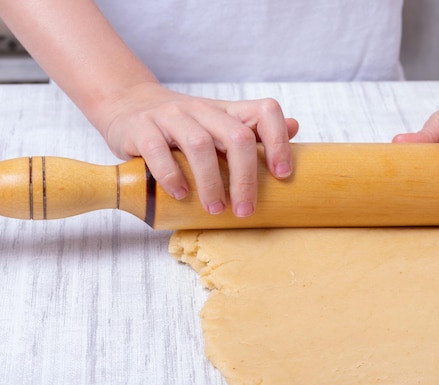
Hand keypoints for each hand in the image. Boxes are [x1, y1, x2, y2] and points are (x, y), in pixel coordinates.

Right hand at [99, 82, 298, 216]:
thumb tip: (296, 128)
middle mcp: (202, 110)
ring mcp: (171, 116)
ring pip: (199, 144)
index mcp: (227, 111)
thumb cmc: (184, 126)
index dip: (279, 141)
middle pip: (236, 136)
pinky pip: (158, 151)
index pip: (265, 111)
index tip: (283, 175)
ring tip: (215, 209)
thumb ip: (255, 130)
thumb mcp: (220, 124)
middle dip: (245, 178)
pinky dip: (171, 176)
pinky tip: (180, 195)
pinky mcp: (142, 128)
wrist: (129, 105)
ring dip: (211, 182)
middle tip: (245, 211)